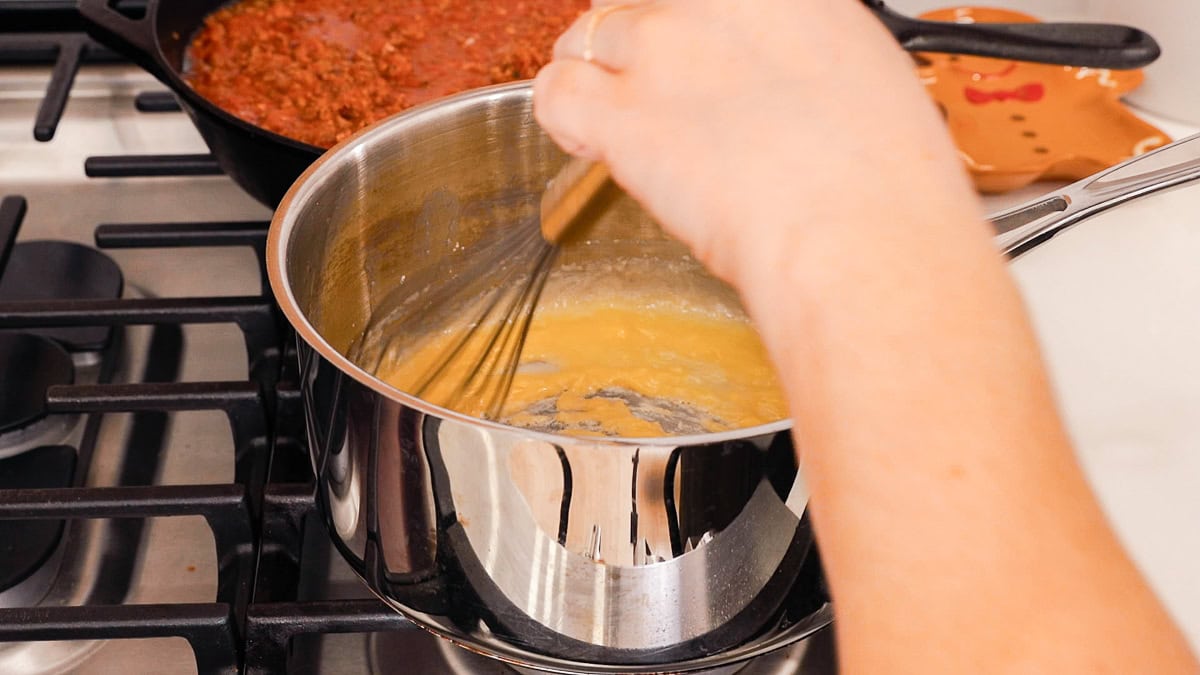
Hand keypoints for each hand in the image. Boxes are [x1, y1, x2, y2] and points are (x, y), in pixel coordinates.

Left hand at [533, 0, 976, 290]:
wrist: (857, 236)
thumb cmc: (879, 181)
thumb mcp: (859, 73)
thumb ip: (794, 49)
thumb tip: (772, 66)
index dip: (684, 21)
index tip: (690, 44)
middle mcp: (713, 1)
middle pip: (636, 3)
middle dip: (636, 41)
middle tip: (653, 87)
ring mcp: (664, 50)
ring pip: (586, 36)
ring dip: (592, 73)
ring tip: (611, 113)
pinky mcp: (624, 115)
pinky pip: (556, 92)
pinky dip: (561, 114)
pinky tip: (587, 138)